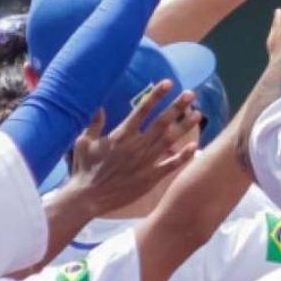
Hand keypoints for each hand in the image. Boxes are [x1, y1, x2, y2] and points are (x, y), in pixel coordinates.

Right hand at [67, 86, 200, 213]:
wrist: (87, 198)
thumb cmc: (84, 169)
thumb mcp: (83, 142)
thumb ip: (94, 123)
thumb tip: (98, 105)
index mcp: (121, 135)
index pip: (142, 110)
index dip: (156, 95)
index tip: (169, 83)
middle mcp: (136, 146)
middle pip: (161, 123)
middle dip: (177, 107)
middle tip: (191, 94)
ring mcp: (145, 162)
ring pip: (169, 141)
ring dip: (184, 127)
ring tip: (197, 114)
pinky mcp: (149, 178)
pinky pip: (170, 165)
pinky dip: (183, 156)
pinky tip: (195, 146)